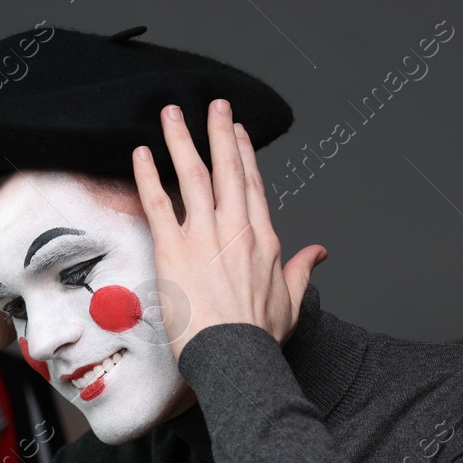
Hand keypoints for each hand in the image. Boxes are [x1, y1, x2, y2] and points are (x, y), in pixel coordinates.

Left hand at [132, 99, 328, 356]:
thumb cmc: (259, 338)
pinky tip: (142, 153)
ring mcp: (205, 236)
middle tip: (214, 105)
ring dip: (182, 140)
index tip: (238, 133)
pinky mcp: (174, 250)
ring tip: (172, 113)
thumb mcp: (291, 303)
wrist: (236, 357)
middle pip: (228, 169)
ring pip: (193, 175)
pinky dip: (149, 175)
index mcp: (264, 240)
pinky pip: (159, 203)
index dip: (245, 156)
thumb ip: (302, 271)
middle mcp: (236, 229)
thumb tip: (319, 253)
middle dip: (220, 132)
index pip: (253, 186)